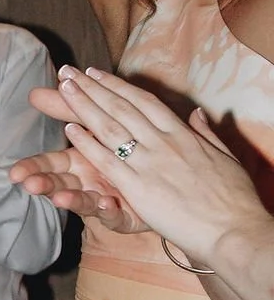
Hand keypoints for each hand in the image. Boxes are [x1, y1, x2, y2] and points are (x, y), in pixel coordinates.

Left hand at [28, 69, 271, 267]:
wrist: (234, 228)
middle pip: (122, 108)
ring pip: (111, 127)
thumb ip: (206, 133)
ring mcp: (150, 163)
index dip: (118, 86)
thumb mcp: (225, 157)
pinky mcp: (139, 188)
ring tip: (65, 87)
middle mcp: (164, 142)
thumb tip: (197, 114)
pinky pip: (108, 160)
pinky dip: (87, 143)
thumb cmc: (233, 198)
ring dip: (84, 105)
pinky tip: (69, 128)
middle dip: (93, 87)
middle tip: (69, 71)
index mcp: (183, 134)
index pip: (144, 102)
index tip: (96, 73)